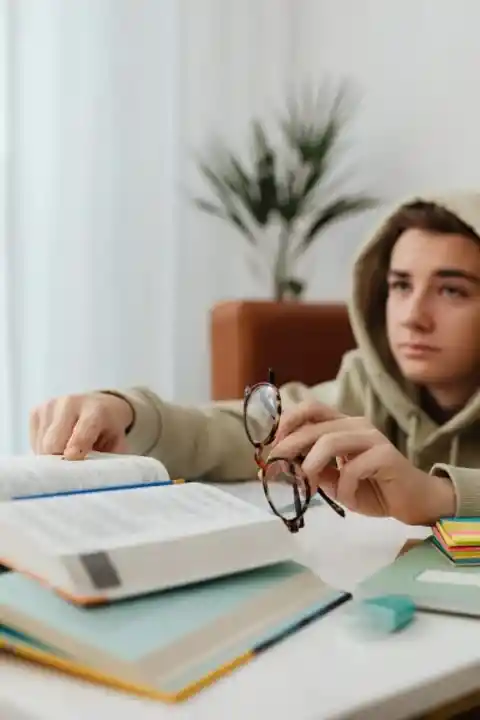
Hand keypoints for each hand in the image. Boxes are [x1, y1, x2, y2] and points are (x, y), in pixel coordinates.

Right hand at [30, 392, 133, 459]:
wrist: (100, 405)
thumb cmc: (108, 429)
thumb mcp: (116, 443)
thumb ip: (107, 457)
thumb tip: (92, 476)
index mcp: (96, 410)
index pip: (82, 433)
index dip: (76, 450)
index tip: (73, 461)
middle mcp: (70, 403)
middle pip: (53, 443)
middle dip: (59, 460)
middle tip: (70, 468)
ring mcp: (50, 406)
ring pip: (41, 445)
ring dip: (51, 456)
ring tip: (66, 452)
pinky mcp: (36, 411)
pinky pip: (34, 442)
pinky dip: (43, 450)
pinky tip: (58, 444)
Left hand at [271, 401, 455, 524]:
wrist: (413, 501)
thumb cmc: (373, 489)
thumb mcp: (335, 481)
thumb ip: (315, 470)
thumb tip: (284, 467)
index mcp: (343, 425)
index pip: (311, 409)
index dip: (287, 421)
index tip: (271, 444)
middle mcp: (357, 425)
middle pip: (315, 426)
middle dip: (289, 446)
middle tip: (275, 466)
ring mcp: (372, 438)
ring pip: (330, 441)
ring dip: (311, 465)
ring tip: (307, 485)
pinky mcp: (386, 456)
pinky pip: (353, 468)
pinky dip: (344, 487)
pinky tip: (347, 499)